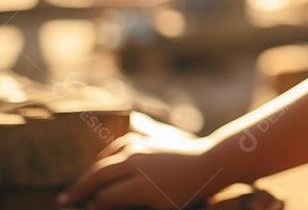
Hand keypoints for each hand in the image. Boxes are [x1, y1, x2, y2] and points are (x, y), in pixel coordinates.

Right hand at [60, 130, 223, 209]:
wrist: (211, 161)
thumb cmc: (188, 192)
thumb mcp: (162, 209)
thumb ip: (131, 207)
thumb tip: (103, 204)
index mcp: (139, 184)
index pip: (104, 198)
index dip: (93, 207)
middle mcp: (136, 162)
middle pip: (98, 175)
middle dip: (79, 189)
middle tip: (64, 200)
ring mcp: (141, 147)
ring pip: (106, 158)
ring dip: (91, 171)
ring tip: (81, 184)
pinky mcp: (147, 137)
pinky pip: (118, 144)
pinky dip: (106, 155)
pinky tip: (102, 163)